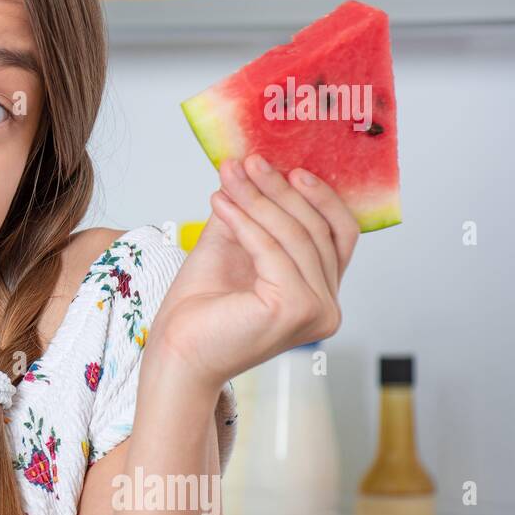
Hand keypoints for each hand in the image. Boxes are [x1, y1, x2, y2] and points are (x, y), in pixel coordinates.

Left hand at [147, 154, 359, 391]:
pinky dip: (246, 221)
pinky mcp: (295, 309)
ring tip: (229, 176)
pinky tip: (221, 202)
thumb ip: (251, 213)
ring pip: (295, 236)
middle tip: (250, 161)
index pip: (338, 235)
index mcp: (320, 294)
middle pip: (317, 230)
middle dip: (280, 190)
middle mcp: (328, 307)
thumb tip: (252, 166)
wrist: (176, 353)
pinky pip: (273, 250)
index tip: (287, 165)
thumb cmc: (200, 311)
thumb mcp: (231, 247)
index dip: (318, 196)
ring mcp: (317, 311)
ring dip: (259, 199)